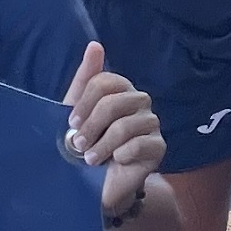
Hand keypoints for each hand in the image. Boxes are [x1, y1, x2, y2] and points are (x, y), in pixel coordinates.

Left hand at [63, 43, 166, 222]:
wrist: (99, 185)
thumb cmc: (87, 145)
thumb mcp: (77, 113)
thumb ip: (85, 79)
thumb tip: (95, 45)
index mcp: (120, 90)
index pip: (105, 81)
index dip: (85, 103)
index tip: (71, 123)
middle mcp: (140, 102)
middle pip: (114, 102)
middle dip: (91, 125)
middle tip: (78, 144)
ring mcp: (152, 124)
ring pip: (125, 125)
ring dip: (102, 145)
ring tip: (90, 159)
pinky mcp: (159, 147)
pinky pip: (139, 144)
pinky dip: (120, 155)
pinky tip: (116, 162)